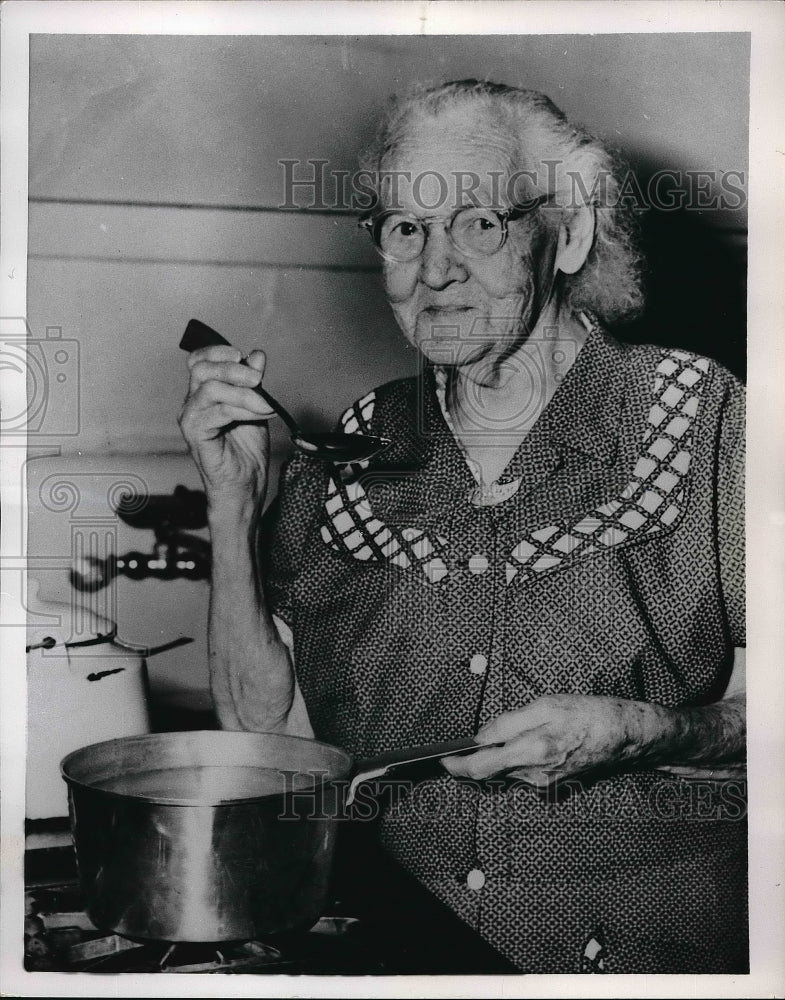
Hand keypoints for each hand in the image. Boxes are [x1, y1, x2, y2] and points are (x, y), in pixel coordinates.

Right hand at [178, 346, 274, 507]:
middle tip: (259, 380)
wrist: (245, 485)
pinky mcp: (195, 435)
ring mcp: (191, 419)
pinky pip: (217, 412)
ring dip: (243, 393)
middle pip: (201, 369)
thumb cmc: (247, 450)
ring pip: (209, 388)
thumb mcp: (256, 407)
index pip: (198, 361)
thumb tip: (256, 355)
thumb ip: (254, 382)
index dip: (217, 351)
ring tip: (265, 406)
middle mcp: (192, 403)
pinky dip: (243, 409)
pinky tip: (259, 415)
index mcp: (203, 393)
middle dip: (233, 369)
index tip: (241, 355)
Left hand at [442, 694, 657, 787]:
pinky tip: (538, 741)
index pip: (480, 768)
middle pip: (492, 772)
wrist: (628, 737)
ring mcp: (546, 784)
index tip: (442, 760)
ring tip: (519, 731)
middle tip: (471, 742)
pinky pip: (526, 772)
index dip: (456, 766)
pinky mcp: (555, 785)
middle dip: (479, 758)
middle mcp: (535, 775)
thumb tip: (480, 737)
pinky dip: (521, 759)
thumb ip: (508, 722)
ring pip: (509, 770)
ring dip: (504, 755)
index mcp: (531, 752)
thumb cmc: (590, 715)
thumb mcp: (546, 705)